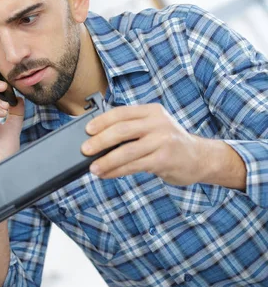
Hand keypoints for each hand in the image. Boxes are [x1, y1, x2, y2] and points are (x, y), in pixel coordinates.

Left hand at [81, 104, 204, 184]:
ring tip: (93, 168)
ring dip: (106, 161)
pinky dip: (117, 171)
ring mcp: (162, 141)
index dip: (102, 121)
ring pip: (126, 151)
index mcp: (152, 111)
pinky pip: (134, 166)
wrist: (200, 158)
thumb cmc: (171, 144)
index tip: (87, 130)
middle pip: (122, 130)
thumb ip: (132, 130)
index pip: (122, 113)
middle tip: (85, 150)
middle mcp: (158, 123)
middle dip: (100, 141)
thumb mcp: (155, 128)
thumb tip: (99, 140)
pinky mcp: (164, 159)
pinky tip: (107, 174)